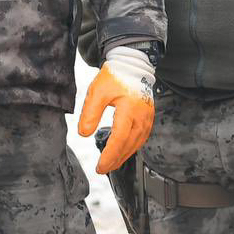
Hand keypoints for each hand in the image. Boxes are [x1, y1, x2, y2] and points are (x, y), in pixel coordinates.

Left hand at [76, 45, 155, 174]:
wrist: (133, 65)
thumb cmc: (115, 77)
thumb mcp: (97, 92)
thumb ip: (90, 113)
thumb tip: (84, 134)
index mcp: (129, 110)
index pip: (119, 138)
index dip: (110, 155)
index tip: (100, 167)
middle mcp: (142, 116)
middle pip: (129, 144)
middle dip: (116, 159)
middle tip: (102, 169)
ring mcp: (148, 117)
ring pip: (137, 142)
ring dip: (124, 155)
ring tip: (112, 164)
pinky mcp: (149, 117)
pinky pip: (142, 136)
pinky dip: (132, 146)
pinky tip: (124, 150)